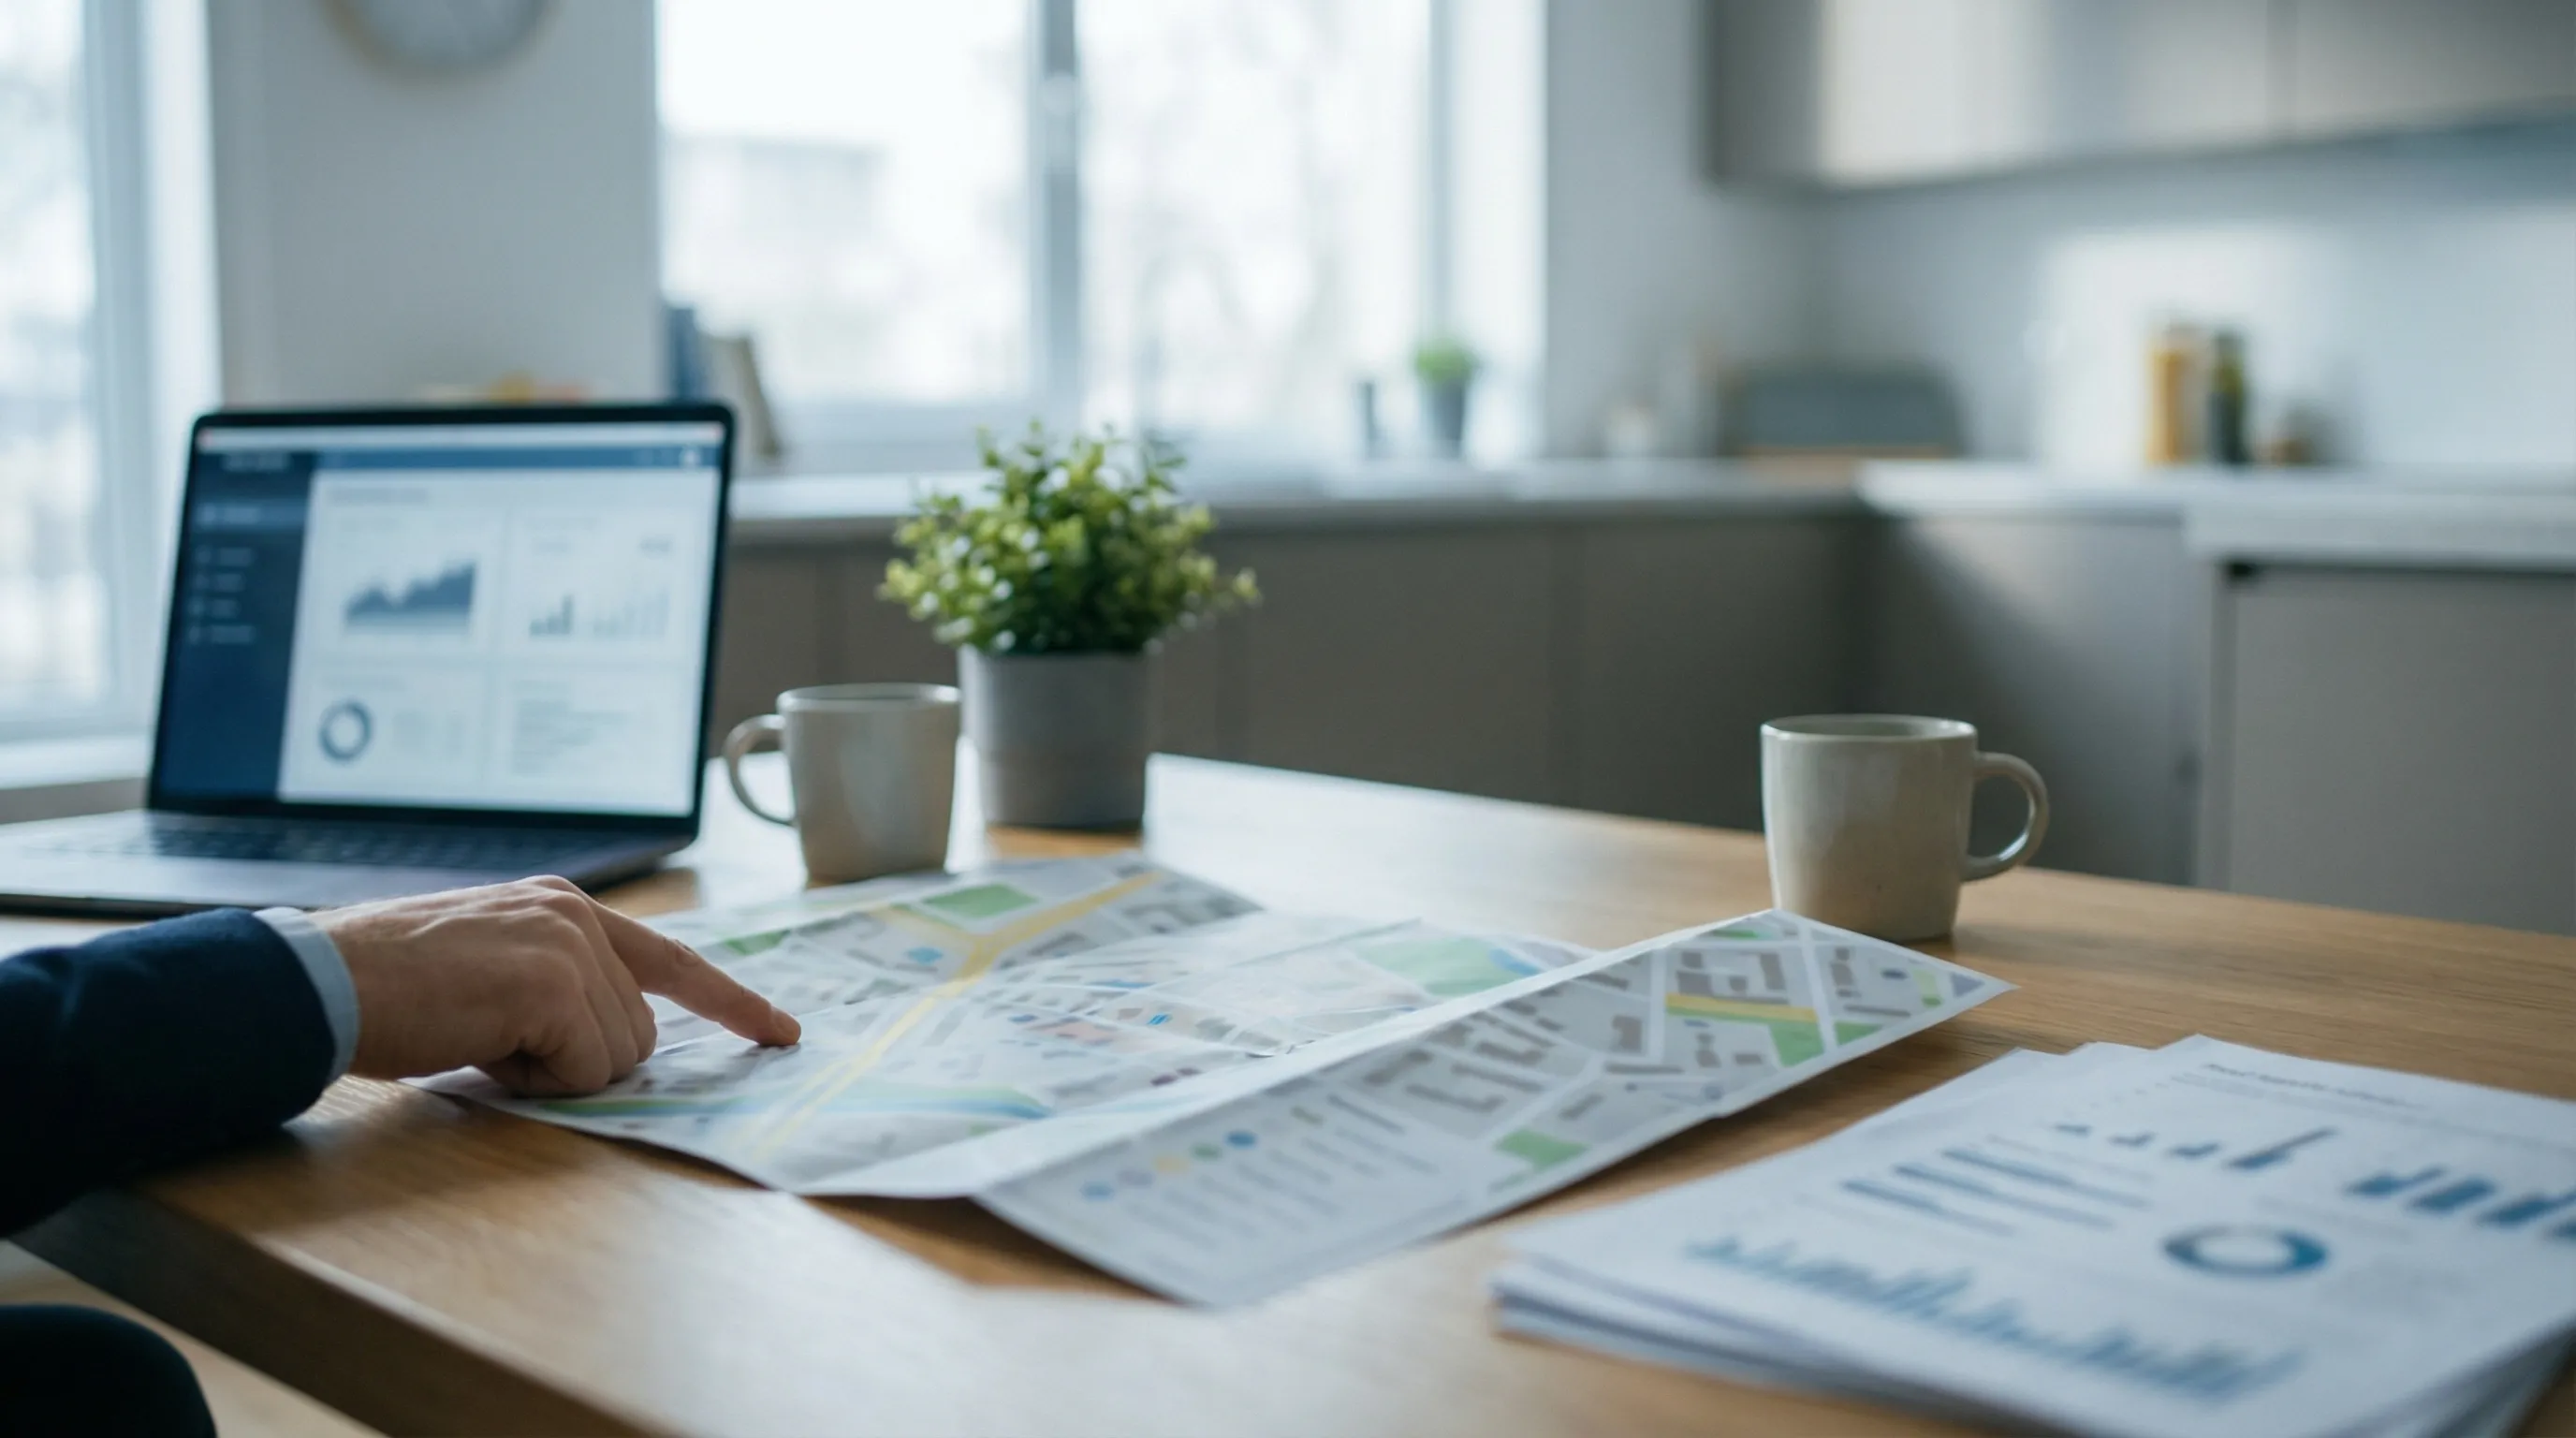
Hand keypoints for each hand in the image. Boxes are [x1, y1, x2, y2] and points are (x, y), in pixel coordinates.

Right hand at [315, 877, 800, 1096]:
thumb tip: (611, 1048)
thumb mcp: (493, 970)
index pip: (672, 959)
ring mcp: (571, 947)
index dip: (731, 1001)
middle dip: (576, 1059)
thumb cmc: (392, 990)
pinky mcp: (556, 986)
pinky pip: (587, 1071)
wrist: (324, 984)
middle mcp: (577, 917)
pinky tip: (481, 1045)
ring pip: (618, 1057)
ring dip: (552, 1072)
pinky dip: (538, 1081)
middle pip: (639, 1031)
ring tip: (479, 1036)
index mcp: (565, 908)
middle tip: (492, 1039)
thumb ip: (559, 988)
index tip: (783, 1032)